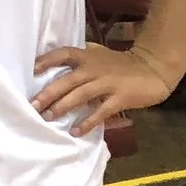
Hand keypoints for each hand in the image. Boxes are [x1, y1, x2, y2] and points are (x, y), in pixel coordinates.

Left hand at [32, 44, 173, 135]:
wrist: (153, 69)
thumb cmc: (120, 64)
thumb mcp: (98, 55)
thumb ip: (80, 59)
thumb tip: (51, 67)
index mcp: (87, 56)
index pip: (63, 54)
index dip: (46, 60)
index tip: (32, 71)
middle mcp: (94, 68)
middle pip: (67, 80)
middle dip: (49, 93)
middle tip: (33, 106)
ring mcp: (107, 83)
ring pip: (80, 95)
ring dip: (63, 107)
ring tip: (48, 118)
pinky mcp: (120, 97)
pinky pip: (100, 111)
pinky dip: (87, 122)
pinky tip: (75, 131)